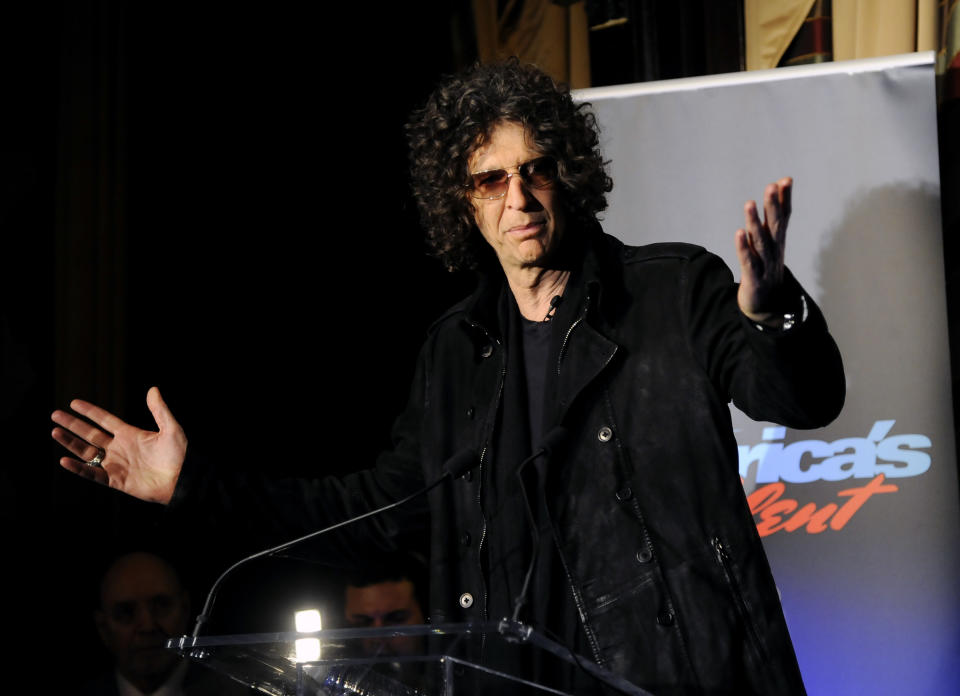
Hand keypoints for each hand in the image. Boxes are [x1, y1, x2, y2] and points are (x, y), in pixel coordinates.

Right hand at [51, 386, 186, 504]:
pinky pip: (92, 474)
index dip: (90, 412)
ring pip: (87, 452)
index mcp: (130, 434)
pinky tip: (65, 460)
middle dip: (73, 425)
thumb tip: (153, 389)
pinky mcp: (115, 480)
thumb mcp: (171, 429)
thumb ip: (159, 410)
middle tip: (55, 415)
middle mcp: (119, 448)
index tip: (73, 403)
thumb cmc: (180, 454)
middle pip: (90, 434)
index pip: (104, 420)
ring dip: (71, 443)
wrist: (182, 480)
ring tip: (55, 431)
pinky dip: (78, 468)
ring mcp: (116, 464)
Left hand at [735, 177, 791, 325]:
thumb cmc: (766, 268)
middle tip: (771, 186)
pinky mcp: (753, 278)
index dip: (784, 199)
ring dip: (754, 222)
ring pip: (760, 241)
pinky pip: (748, 261)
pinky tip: (738, 233)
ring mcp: (765, 264)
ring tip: (749, 204)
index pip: (784, 217)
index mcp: (778, 241)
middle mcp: (774, 250)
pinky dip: (744, 248)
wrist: (766, 306)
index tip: (786, 179)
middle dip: (773, 206)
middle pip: (774, 225)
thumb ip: (772, 221)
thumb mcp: (771, 244)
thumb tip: (774, 200)